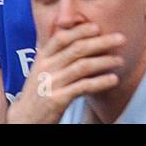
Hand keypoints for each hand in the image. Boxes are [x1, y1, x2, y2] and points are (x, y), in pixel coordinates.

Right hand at [6, 23, 123, 123]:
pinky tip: (113, 79)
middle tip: (121, 39)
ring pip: (82, 66)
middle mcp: (46, 68)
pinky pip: (83, 87)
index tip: (97, 27)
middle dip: (101, 42)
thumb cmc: (39, 90)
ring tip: (120, 60)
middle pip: (77, 49)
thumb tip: (80, 34)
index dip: (80, 31)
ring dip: (105, 61)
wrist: (24, 119)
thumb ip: (58, 53)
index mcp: (42, 58)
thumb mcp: (43, 68)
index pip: (61, 38)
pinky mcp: (57, 100)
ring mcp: (51, 84)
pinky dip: (100, 82)